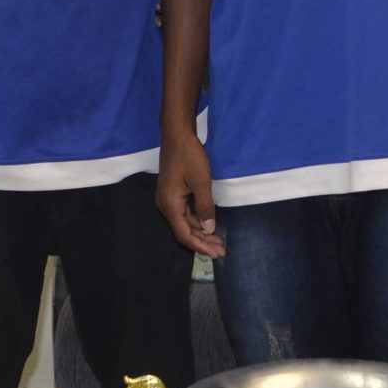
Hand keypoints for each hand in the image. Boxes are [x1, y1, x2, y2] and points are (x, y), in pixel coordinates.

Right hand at [156, 129, 224, 256]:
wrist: (177, 133)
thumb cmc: (189, 156)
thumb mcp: (201, 182)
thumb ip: (205, 208)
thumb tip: (209, 230)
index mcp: (170, 205)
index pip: (184, 235)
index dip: (200, 246)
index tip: (216, 254)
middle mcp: (165, 205)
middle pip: (184, 231)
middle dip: (203, 242)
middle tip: (222, 250)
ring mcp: (168, 199)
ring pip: (185, 222)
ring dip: (201, 232)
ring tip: (219, 241)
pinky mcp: (172, 193)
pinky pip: (185, 213)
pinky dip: (198, 220)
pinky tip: (209, 224)